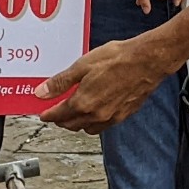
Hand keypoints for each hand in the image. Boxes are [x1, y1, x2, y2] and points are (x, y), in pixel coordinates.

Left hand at [37, 37, 170, 131]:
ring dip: (78, 123)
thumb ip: (60, 82)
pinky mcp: (124, 115)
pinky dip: (95, 122)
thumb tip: (41, 92)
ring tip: (75, 112)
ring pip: (88, 128)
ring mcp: (111, 117)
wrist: (146, 61)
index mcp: (83, 103)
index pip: (58, 115)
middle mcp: (96, 115)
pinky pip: (104, 126)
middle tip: (56, 112)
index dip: (48, 114)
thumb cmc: (117, 59)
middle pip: (72, 125)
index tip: (43, 114)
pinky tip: (96, 111)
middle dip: (61, 120)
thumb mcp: (82, 66)